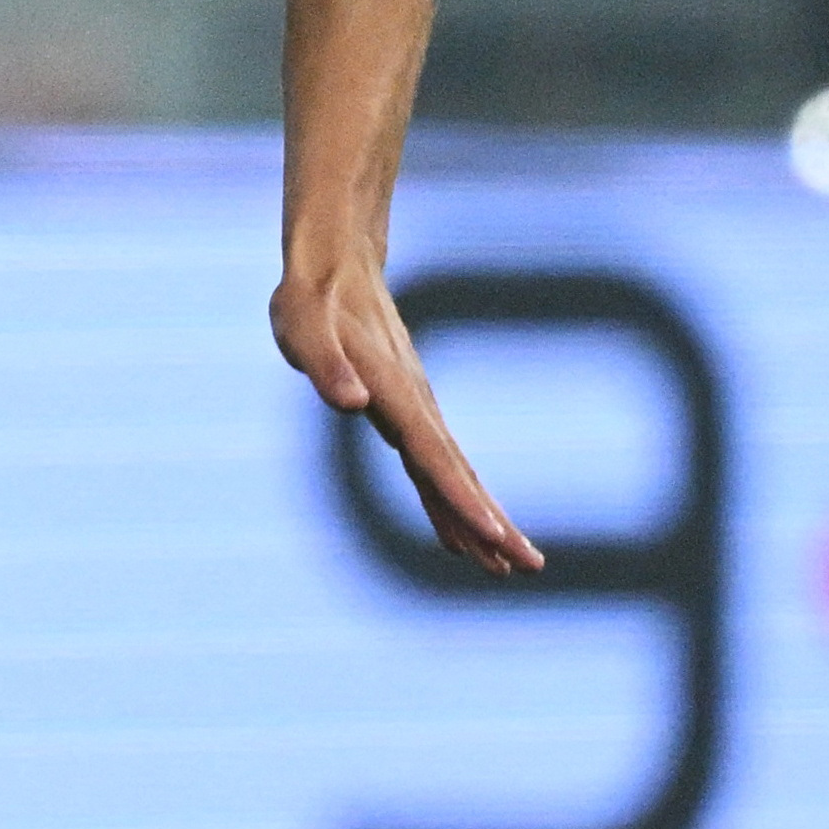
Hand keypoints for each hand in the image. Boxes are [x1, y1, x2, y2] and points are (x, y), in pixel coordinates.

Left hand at [276, 257, 542, 573]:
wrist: (336, 261)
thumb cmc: (311, 296)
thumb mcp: (301, 325)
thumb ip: (324, 364)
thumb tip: (352, 405)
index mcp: (393, 392)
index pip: (433, 454)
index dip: (460, 497)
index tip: (495, 534)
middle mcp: (414, 405)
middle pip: (456, 473)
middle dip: (490, 522)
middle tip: (527, 567)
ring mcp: (415, 410)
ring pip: (452, 473)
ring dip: (480, 518)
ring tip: (508, 566)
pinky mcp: (407, 412)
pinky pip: (436, 465)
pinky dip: (452, 499)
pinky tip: (460, 534)